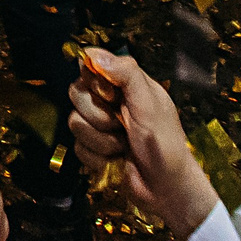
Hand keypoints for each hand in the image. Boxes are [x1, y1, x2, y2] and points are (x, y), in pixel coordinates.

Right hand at [69, 49, 219, 240]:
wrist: (166, 188)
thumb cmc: (165, 142)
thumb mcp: (150, 103)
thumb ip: (126, 74)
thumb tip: (91, 53)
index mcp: (125, 84)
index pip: (90, 66)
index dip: (94, 80)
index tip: (110, 94)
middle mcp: (110, 102)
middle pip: (76, 93)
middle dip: (98, 115)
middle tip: (121, 125)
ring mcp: (100, 127)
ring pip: (74, 122)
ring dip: (100, 140)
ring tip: (122, 146)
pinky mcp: (93, 150)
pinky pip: (78, 147)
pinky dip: (97, 157)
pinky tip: (115, 160)